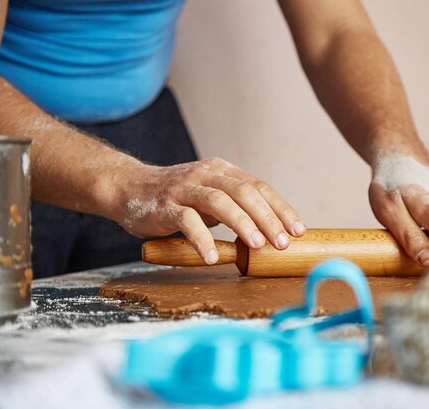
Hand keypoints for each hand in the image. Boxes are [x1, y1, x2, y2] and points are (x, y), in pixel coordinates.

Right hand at [112, 157, 305, 263]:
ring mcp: (185, 188)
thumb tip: (272, 232)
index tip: (299, 231)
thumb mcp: (211, 196)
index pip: (259, 187)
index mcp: (223, 171)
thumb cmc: (178, 198)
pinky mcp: (165, 206)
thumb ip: (236, 206)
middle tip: (283, 243)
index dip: (281, 208)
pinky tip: (213, 257)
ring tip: (257, 247)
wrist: (129, 188)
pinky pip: (187, 221)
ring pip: (220, 202)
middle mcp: (206, 175)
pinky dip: (202, 239)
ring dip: (242, 224)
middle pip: (245, 192)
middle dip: (268, 218)